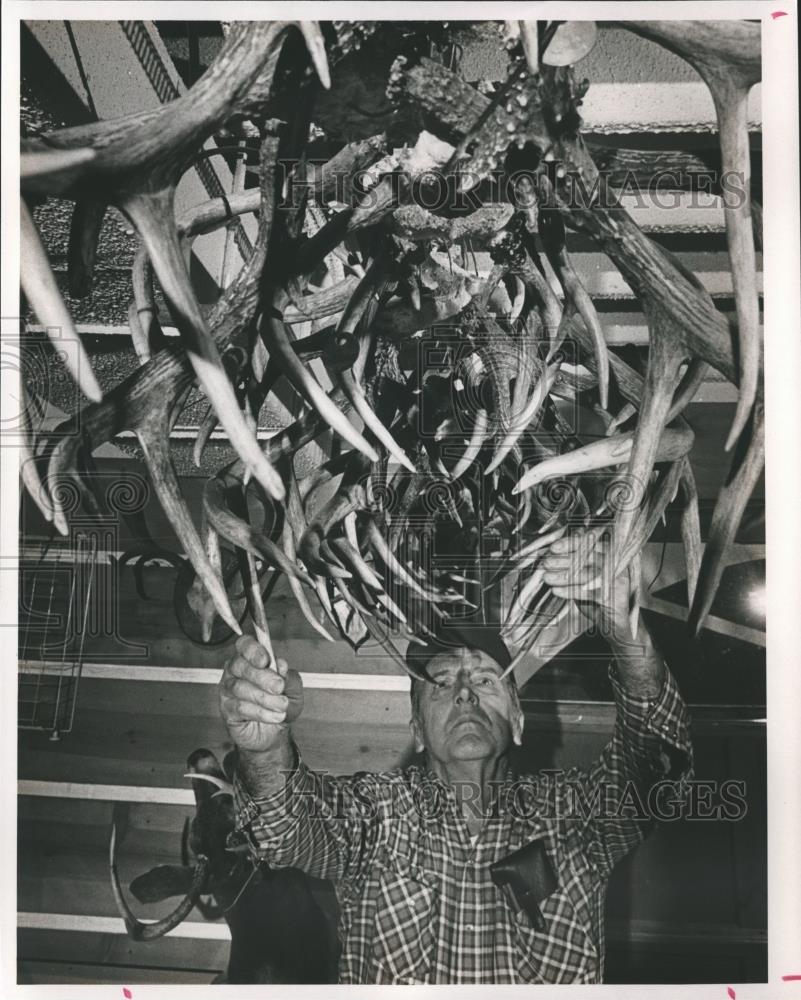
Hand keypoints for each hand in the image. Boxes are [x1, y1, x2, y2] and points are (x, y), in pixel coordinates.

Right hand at [219, 636, 303, 752]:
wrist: (274, 732)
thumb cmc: (281, 704)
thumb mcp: (293, 689)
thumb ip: (288, 676)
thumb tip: (281, 665)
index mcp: (251, 658)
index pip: (244, 645)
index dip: (253, 650)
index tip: (266, 660)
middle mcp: (236, 671)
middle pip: (241, 666)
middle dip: (263, 677)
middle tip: (279, 687)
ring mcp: (228, 689)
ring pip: (240, 687)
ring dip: (265, 698)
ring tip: (281, 706)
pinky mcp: (226, 709)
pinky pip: (240, 707)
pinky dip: (260, 712)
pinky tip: (273, 716)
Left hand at [541, 527, 630, 634]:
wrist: (612, 621)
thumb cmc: (596, 593)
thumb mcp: (585, 573)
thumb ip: (575, 560)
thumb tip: (551, 552)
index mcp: (612, 551)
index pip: (590, 543)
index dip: (570, 544)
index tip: (553, 547)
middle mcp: (617, 562)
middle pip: (587, 557)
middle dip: (563, 560)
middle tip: (545, 563)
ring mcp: (618, 578)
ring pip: (586, 573)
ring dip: (563, 575)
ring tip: (546, 577)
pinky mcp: (615, 595)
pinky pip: (588, 591)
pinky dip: (569, 591)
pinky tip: (556, 590)